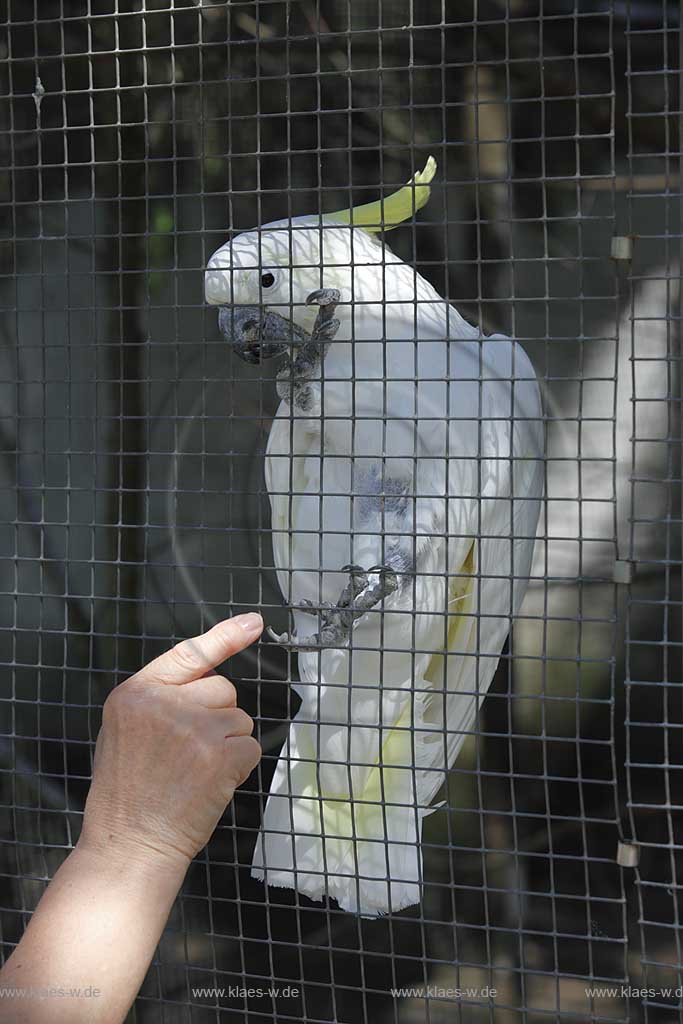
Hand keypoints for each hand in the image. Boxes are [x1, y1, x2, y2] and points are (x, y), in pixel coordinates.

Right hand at [79, 614, 262, 873]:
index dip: (226, 636)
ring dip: (228, 745)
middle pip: (223, 689)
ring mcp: (193, 728)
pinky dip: (238, 768)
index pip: (189, 653)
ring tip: (194, 773)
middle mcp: (164, 703)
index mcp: (136, 692)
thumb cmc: (129, 793)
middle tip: (189, 753)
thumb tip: (209, 677)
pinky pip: (249, 748)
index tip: (254, 623)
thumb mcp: (126, 731)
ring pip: (239, 720)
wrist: (130, 844)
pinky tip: (210, 785)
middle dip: (217, 717)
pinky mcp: (218, 756)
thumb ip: (161, 700)